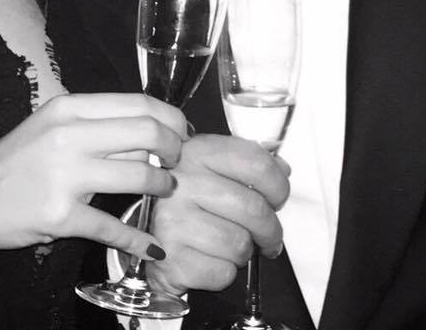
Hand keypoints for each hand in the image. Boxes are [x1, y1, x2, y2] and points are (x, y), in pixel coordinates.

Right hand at [0, 93, 186, 260]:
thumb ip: (96, 124)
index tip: (182, 132)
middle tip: (177, 161)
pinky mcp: (59, 216)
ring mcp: (63, 176)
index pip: (138, 103)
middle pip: (146, 133)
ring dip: (162, 187)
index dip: (170, 118)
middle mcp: (68, 136)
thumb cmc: (16, 159)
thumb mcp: (53, 125)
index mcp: (70, 107)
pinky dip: (139, 238)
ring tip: (165, 190)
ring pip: (138, 176)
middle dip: (174, 149)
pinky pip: (113, 227)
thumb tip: (151, 129)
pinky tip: (151, 243)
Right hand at [146, 134, 290, 295]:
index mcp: (197, 152)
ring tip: (230, 244)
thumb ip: (248, 163)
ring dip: (244, 251)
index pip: (257, 163)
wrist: (143, 231)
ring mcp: (174, 220)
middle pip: (254, 209)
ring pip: (240, 244)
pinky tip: (210, 258)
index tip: (278, 198)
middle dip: (271, 230)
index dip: (278, 185)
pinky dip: (224, 272)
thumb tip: (282, 169)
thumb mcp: (211, 166)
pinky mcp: (171, 258)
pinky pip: (222, 272)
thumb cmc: (185, 198)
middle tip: (269, 236)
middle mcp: (183, 182)